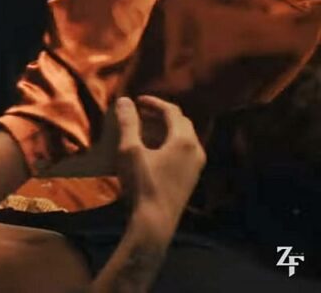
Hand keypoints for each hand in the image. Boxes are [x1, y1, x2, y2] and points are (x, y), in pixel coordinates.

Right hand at [115, 96, 205, 238]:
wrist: (155, 222)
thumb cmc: (142, 183)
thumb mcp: (129, 150)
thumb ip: (128, 123)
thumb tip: (125, 100)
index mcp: (184, 140)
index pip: (171, 111)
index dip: (153, 102)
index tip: (136, 101)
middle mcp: (196, 149)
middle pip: (181, 122)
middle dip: (161, 114)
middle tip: (141, 113)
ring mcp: (197, 165)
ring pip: (184, 137)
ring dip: (165, 129)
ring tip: (145, 130)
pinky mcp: (192, 178)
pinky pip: (184, 151)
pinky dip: (170, 143)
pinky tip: (154, 151)